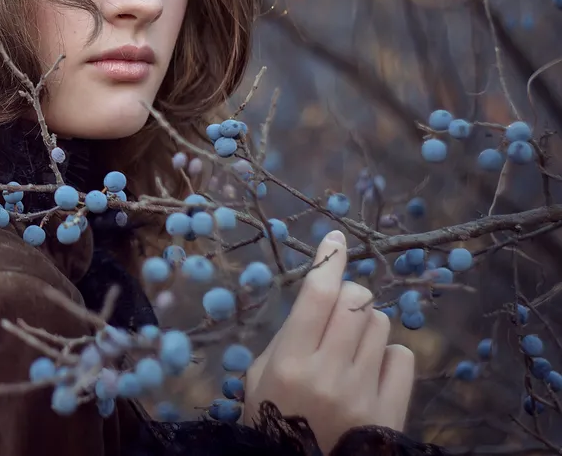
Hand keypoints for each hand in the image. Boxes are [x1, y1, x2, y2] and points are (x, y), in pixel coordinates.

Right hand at [243, 230, 415, 453]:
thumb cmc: (272, 423)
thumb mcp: (260, 380)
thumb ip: (284, 340)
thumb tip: (317, 302)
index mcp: (289, 363)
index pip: (316, 295)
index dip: (329, 260)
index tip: (336, 238)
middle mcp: (328, 374)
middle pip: (355, 301)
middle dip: (348, 294)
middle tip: (338, 308)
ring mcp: (363, 394)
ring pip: (380, 324)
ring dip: (365, 324)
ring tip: (350, 348)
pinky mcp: (390, 413)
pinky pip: (402, 357)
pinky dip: (387, 355)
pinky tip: (371, 371)